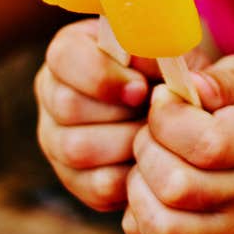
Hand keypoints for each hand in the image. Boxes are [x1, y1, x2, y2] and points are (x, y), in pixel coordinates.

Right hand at [35, 18, 155, 210]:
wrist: (181, 113)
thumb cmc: (170, 71)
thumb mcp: (169, 50)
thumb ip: (158, 48)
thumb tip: (151, 58)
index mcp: (69, 52)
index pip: (64, 56)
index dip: (102, 74)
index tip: (141, 87)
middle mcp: (53, 95)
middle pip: (67, 106)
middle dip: (121, 113)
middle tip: (154, 113)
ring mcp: (57, 140)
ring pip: (78, 149)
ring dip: (127, 143)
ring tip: (156, 134)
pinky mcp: (75, 179)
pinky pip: (96, 185)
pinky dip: (131, 175)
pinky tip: (151, 159)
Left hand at [125, 53, 233, 233]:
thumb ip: (224, 78)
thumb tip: (191, 86)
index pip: (207, 144)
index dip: (168, 118)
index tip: (163, 98)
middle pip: (176, 186)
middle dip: (148, 148)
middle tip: (153, 129)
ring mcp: (230, 230)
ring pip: (160, 222)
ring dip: (139, 184)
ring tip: (151, 158)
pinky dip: (138, 209)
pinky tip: (152, 183)